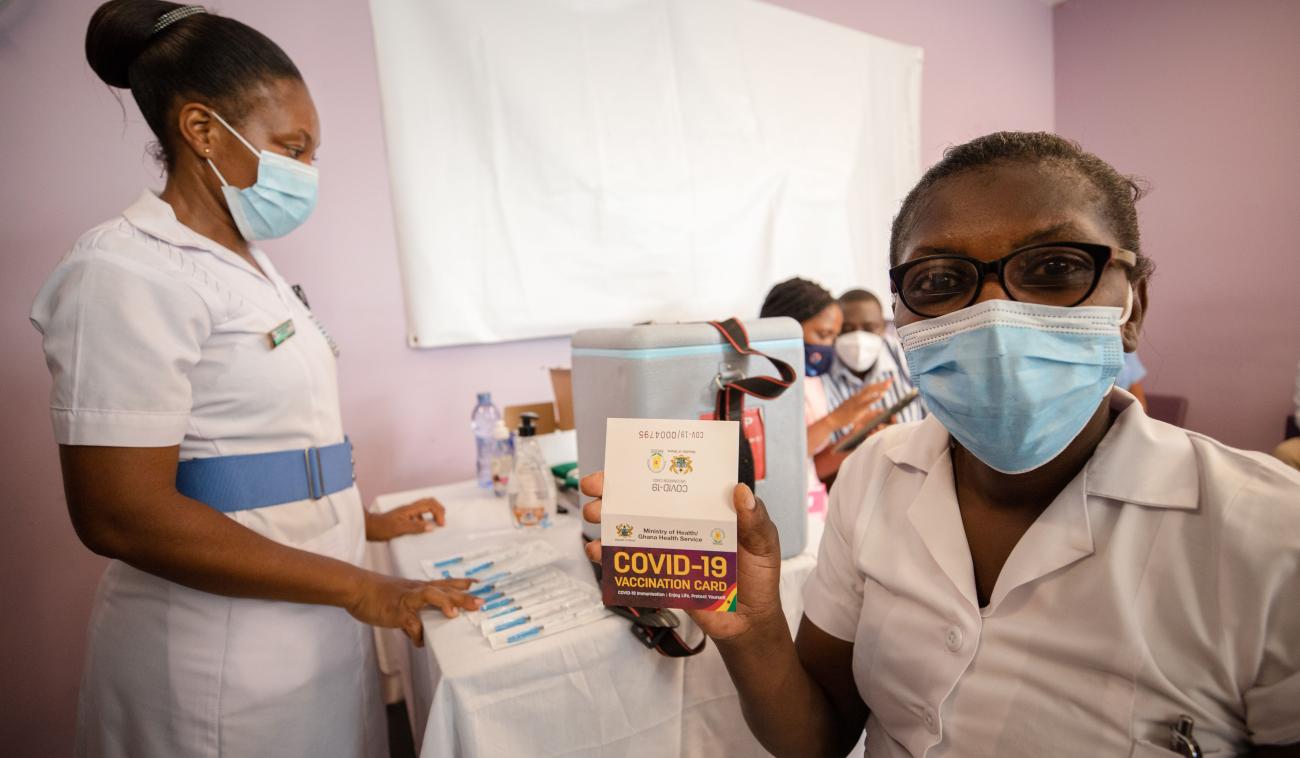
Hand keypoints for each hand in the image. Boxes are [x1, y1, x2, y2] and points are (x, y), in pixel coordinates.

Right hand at [347, 573, 480, 645]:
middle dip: (463, 596)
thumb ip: (413, 614)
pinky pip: (410, 622)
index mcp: (419, 587)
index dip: (462, 583)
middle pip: (444, 589)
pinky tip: (420, 642)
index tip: (478, 584)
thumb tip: (421, 634)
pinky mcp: (396, 610)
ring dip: (444, 603)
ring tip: (455, 614)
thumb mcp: (400, 598)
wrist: (357, 588)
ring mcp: (407, 599)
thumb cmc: (378, 594)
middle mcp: (417, 590)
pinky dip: (417, 634)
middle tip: (481, 602)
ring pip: (430, 596)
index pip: (445, 583)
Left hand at [366, 498, 445, 540]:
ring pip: (425, 507)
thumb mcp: (399, 529)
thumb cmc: (381, 528)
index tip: (440, 525)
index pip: (430, 505)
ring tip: (436, 523)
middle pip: (429, 502)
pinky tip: (423, 528)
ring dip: (433, 513)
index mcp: (410, 509)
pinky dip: (426, 518)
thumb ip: (416, 527)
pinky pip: (419, 514)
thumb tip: (431, 527)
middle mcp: (409, 508)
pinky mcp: (404, 516)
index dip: (439, 513)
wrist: (368, 527)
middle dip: (439, 509)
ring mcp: (407, 512)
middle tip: (442, 521)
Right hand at [581, 473, 784, 642]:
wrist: (750, 621)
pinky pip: (632, 564)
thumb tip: (741, 491)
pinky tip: (599, 552)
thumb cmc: (758, 576)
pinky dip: (612, 557)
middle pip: (644, 504)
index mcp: (705, 510)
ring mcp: (668, 550)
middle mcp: (681, 525)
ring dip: (609, 522)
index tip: (627, 462)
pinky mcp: (661, 577)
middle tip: (596, 488)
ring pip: (632, 531)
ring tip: (594, 517)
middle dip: (615, 493)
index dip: (651, 471)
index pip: (675, 483)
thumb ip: (755, 520)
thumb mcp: (764, 543)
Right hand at [830, 378, 892, 427]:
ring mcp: (856, 402)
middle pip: (870, 387)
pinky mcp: (855, 409)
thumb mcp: (860, 413)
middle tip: (891, 380)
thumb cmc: (845, 417)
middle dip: (881, 384)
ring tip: (888, 386)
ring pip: (868, 392)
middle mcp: (857, 397)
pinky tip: (880, 396)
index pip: (870, 388)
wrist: (832, 420)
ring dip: (878, 388)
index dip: (879, 384)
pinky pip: (865, 402)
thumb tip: (882, 410)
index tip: (889, 382)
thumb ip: (871, 411)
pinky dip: (873, 398)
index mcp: (857, 397)